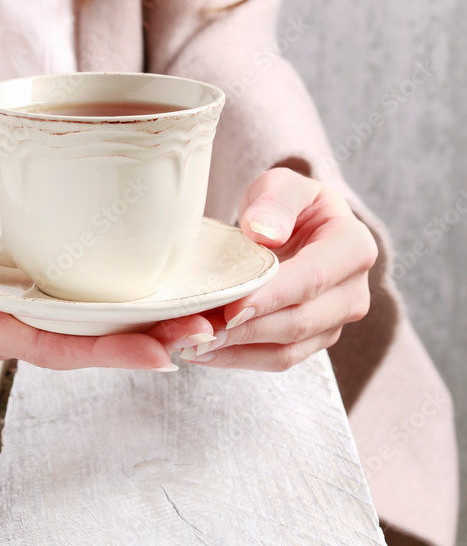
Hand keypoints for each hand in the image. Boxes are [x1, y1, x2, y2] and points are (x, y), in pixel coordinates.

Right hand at [0, 165, 213, 369]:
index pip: (36, 345)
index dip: (96, 352)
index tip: (154, 351)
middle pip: (75, 346)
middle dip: (138, 345)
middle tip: (201, 334)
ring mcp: (17, 309)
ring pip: (84, 331)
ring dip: (141, 329)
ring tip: (201, 320)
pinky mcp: (32, 288)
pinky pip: (80, 306)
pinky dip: (122, 307)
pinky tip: (164, 299)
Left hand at [177, 167, 377, 370]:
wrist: (294, 226)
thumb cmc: (287, 204)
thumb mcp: (281, 186)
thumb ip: (275, 203)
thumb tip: (263, 232)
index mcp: (353, 247)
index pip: (313, 278)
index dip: (271, 296)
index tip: (230, 308)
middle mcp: (353, 291)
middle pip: (299, 322)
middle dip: (244, 331)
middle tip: (196, 332)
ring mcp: (335, 322)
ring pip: (287, 350)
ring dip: (236, 351)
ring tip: (192, 345)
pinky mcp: (313, 341)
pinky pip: (277, 359)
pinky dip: (238, 358)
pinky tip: (203, 351)